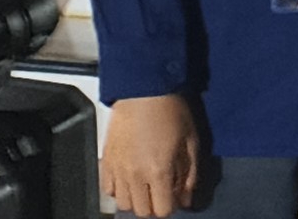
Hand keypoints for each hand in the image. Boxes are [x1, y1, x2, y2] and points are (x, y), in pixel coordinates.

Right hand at [100, 94, 199, 217]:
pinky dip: (119, 190)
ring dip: (137, 200)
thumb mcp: (191, 142)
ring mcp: (117, 169)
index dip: (172, 206)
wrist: (143, 91)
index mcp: (158, 171)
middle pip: (142, 211)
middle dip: (155, 206)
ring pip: (123, 204)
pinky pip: (108, 189)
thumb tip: (187, 199)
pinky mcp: (106, 161)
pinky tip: (131, 178)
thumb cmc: (170, 111)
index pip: (163, 210)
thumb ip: (189, 175)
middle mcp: (135, 175)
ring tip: (147, 185)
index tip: (177, 196)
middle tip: (163, 191)